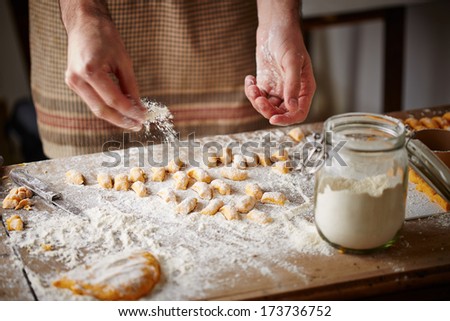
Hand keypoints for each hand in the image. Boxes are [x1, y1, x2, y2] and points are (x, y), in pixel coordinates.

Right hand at [63, 15, 145, 129]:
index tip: (144, 117)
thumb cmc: (105, 37)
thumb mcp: (123, 61)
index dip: (130, 112)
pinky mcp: (73, 83)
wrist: (84, 23)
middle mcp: (77, 79)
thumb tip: (139, 107)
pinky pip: (92, 101)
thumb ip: (131, 86)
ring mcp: (72, 82)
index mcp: (90, 71)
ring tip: (132, 121)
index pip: (114, 100)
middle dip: (122, 120)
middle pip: (102, 110)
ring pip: (96, 108)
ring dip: (115, 116)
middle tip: (138, 125)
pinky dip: (107, 107)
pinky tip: (121, 110)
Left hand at [245, 21, 315, 125]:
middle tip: (259, 98)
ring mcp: (278, 89)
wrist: (274, 28)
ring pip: (266, 107)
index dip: (287, 120)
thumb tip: (292, 107)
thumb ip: (293, 85)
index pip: (298, 113)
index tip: (273, 119)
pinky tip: (250, 79)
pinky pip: (258, 97)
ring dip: (256, 100)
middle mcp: (292, 92)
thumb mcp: (292, 62)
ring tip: (252, 86)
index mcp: (304, 89)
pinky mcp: (266, 84)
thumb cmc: (288, 40)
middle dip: (266, 109)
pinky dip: (251, 92)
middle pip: (280, 113)